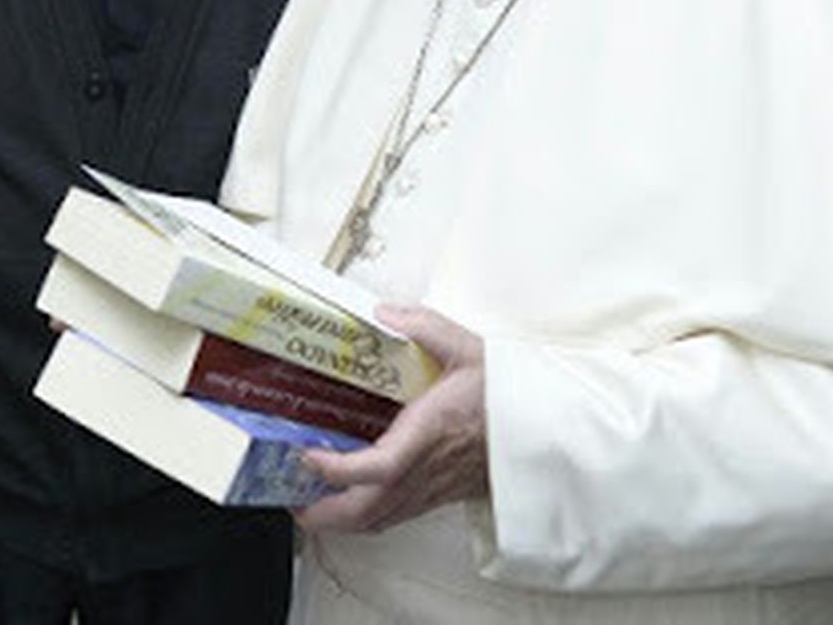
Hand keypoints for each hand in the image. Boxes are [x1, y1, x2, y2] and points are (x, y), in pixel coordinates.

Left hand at [295, 304, 487, 534]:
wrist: (542, 429)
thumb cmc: (505, 394)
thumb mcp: (466, 347)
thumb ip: (425, 326)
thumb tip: (386, 312)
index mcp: (428, 434)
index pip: (376, 467)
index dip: (336, 469)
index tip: (307, 455)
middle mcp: (425, 469)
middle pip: (367, 510)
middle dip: (323, 512)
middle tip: (290, 496)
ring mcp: (431, 488)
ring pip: (379, 520)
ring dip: (341, 519)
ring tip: (309, 504)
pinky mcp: (437, 495)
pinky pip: (395, 517)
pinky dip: (366, 517)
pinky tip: (354, 501)